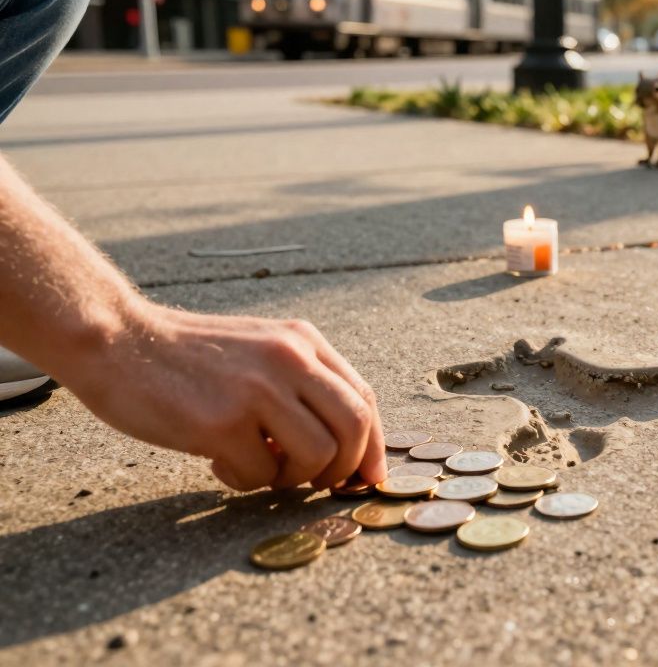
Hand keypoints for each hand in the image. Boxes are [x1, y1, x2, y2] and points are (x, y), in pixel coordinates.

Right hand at [59, 303, 385, 491]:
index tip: (366, 477)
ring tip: (258, 467)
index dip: (372, 446)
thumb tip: (345, 448)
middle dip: (344, 468)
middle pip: (354, 427)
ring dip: (292, 478)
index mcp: (303, 342)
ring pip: (317, 456)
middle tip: (314, 483)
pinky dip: (245, 480)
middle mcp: (289, 360)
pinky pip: (262, 474)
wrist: (118, 341)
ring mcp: (258, 390)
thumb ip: (301, 384)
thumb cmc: (189, 357)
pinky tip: (217, 460)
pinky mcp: (222, 423)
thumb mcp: (260, 350)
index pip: (363, 398)